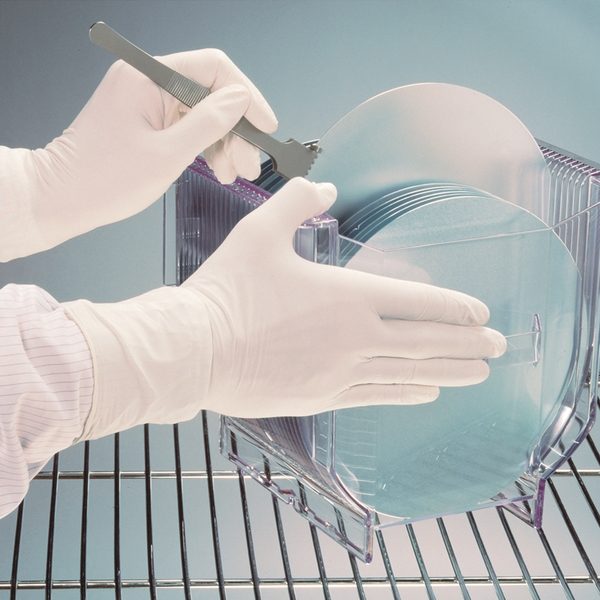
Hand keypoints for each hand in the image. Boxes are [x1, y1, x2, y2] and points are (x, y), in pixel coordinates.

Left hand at [3, 49, 275, 259]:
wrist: (63, 199)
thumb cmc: (106, 180)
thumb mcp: (167, 155)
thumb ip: (208, 124)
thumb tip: (240, 100)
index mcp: (147, 78)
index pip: (212, 68)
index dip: (245, 96)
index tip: (265, 126)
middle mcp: (147, 81)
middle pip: (210, 93)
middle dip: (236, 128)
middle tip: (252, 163)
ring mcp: (147, 101)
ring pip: (202, 112)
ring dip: (224, 142)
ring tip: (236, 173)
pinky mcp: (147, 120)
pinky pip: (186, 126)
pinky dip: (205, 146)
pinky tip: (219, 169)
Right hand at [184, 178, 506, 415]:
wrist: (192, 350)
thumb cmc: (226, 291)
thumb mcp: (258, 232)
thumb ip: (297, 202)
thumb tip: (326, 187)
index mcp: (346, 295)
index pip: (418, 301)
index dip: (456, 307)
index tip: (482, 313)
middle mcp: (354, 338)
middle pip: (426, 341)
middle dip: (469, 343)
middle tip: (501, 346)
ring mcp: (341, 373)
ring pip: (410, 373)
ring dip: (450, 372)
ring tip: (480, 373)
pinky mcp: (323, 397)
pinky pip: (378, 396)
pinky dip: (408, 393)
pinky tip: (428, 392)